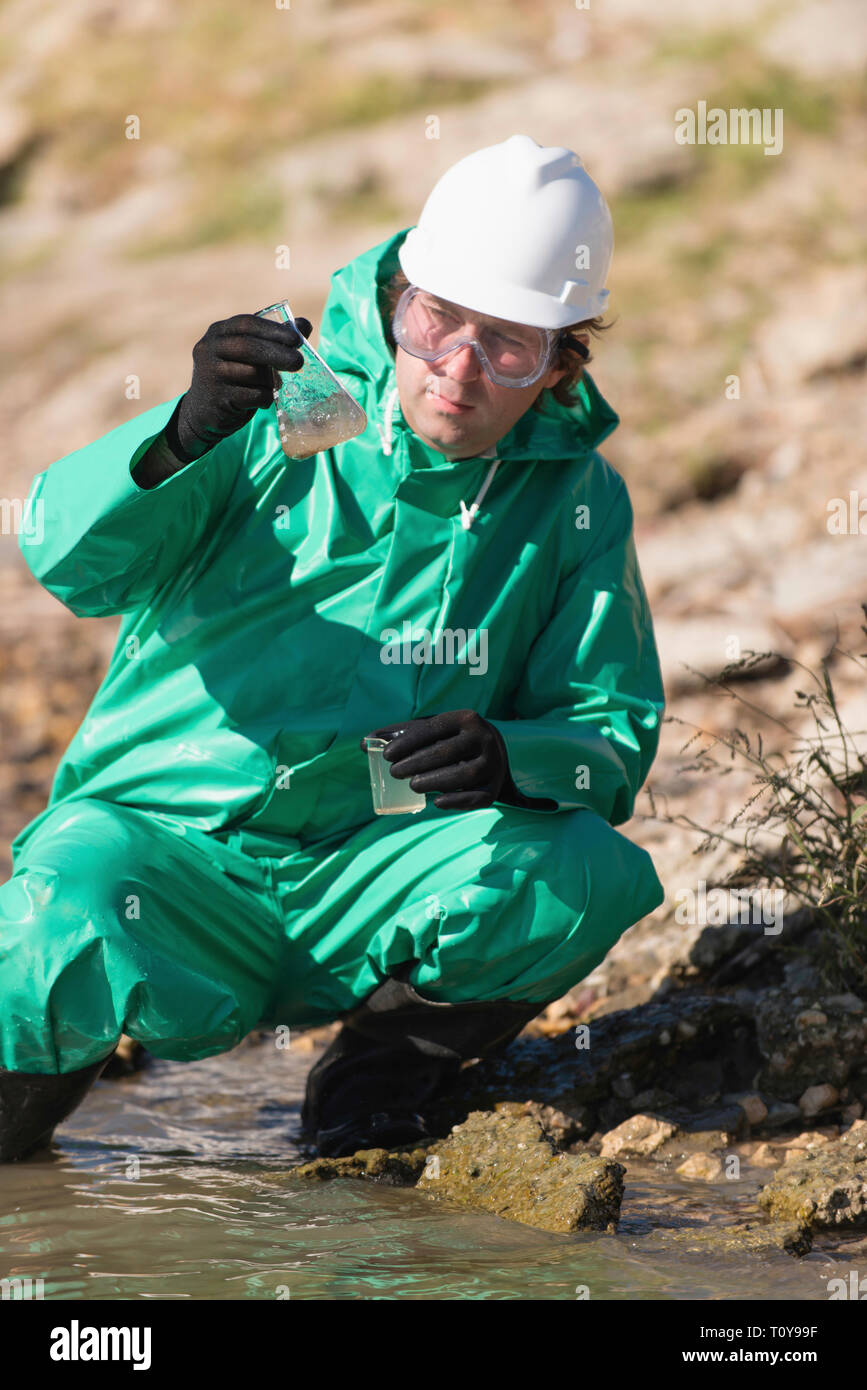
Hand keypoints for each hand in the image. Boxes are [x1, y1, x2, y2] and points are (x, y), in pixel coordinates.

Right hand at [170, 313, 313, 460]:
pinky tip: (265, 399)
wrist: (203, 412)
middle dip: (278, 353)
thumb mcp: (248, 355)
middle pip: (248, 347)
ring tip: (276, 384)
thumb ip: (273, 339)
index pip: (247, 323)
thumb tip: (304, 325)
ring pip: (252, 373)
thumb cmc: (233, 377)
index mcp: (218, 332)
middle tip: (299, 362)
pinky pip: (252, 396)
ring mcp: (210, 374)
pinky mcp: (218, 398)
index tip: (297, 340)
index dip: (274, 330)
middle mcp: (209, 349)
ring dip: (271, 380)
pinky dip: (265, 397)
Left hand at [361, 709, 516, 810]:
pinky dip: (456, 802)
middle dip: (417, 763)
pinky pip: (476, 797)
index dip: (408, 742)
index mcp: (466, 719)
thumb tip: (364, 744)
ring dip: (434, 782)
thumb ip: (400, 735)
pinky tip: (436, 803)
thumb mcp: (432, 731)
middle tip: (395, 773)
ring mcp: (492, 764)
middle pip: (446, 752)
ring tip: (412, 786)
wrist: (495, 753)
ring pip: (463, 775)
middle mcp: (484, 739)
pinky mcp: (494, 788)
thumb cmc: (451, 740)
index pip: (433, 728)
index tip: (386, 755)